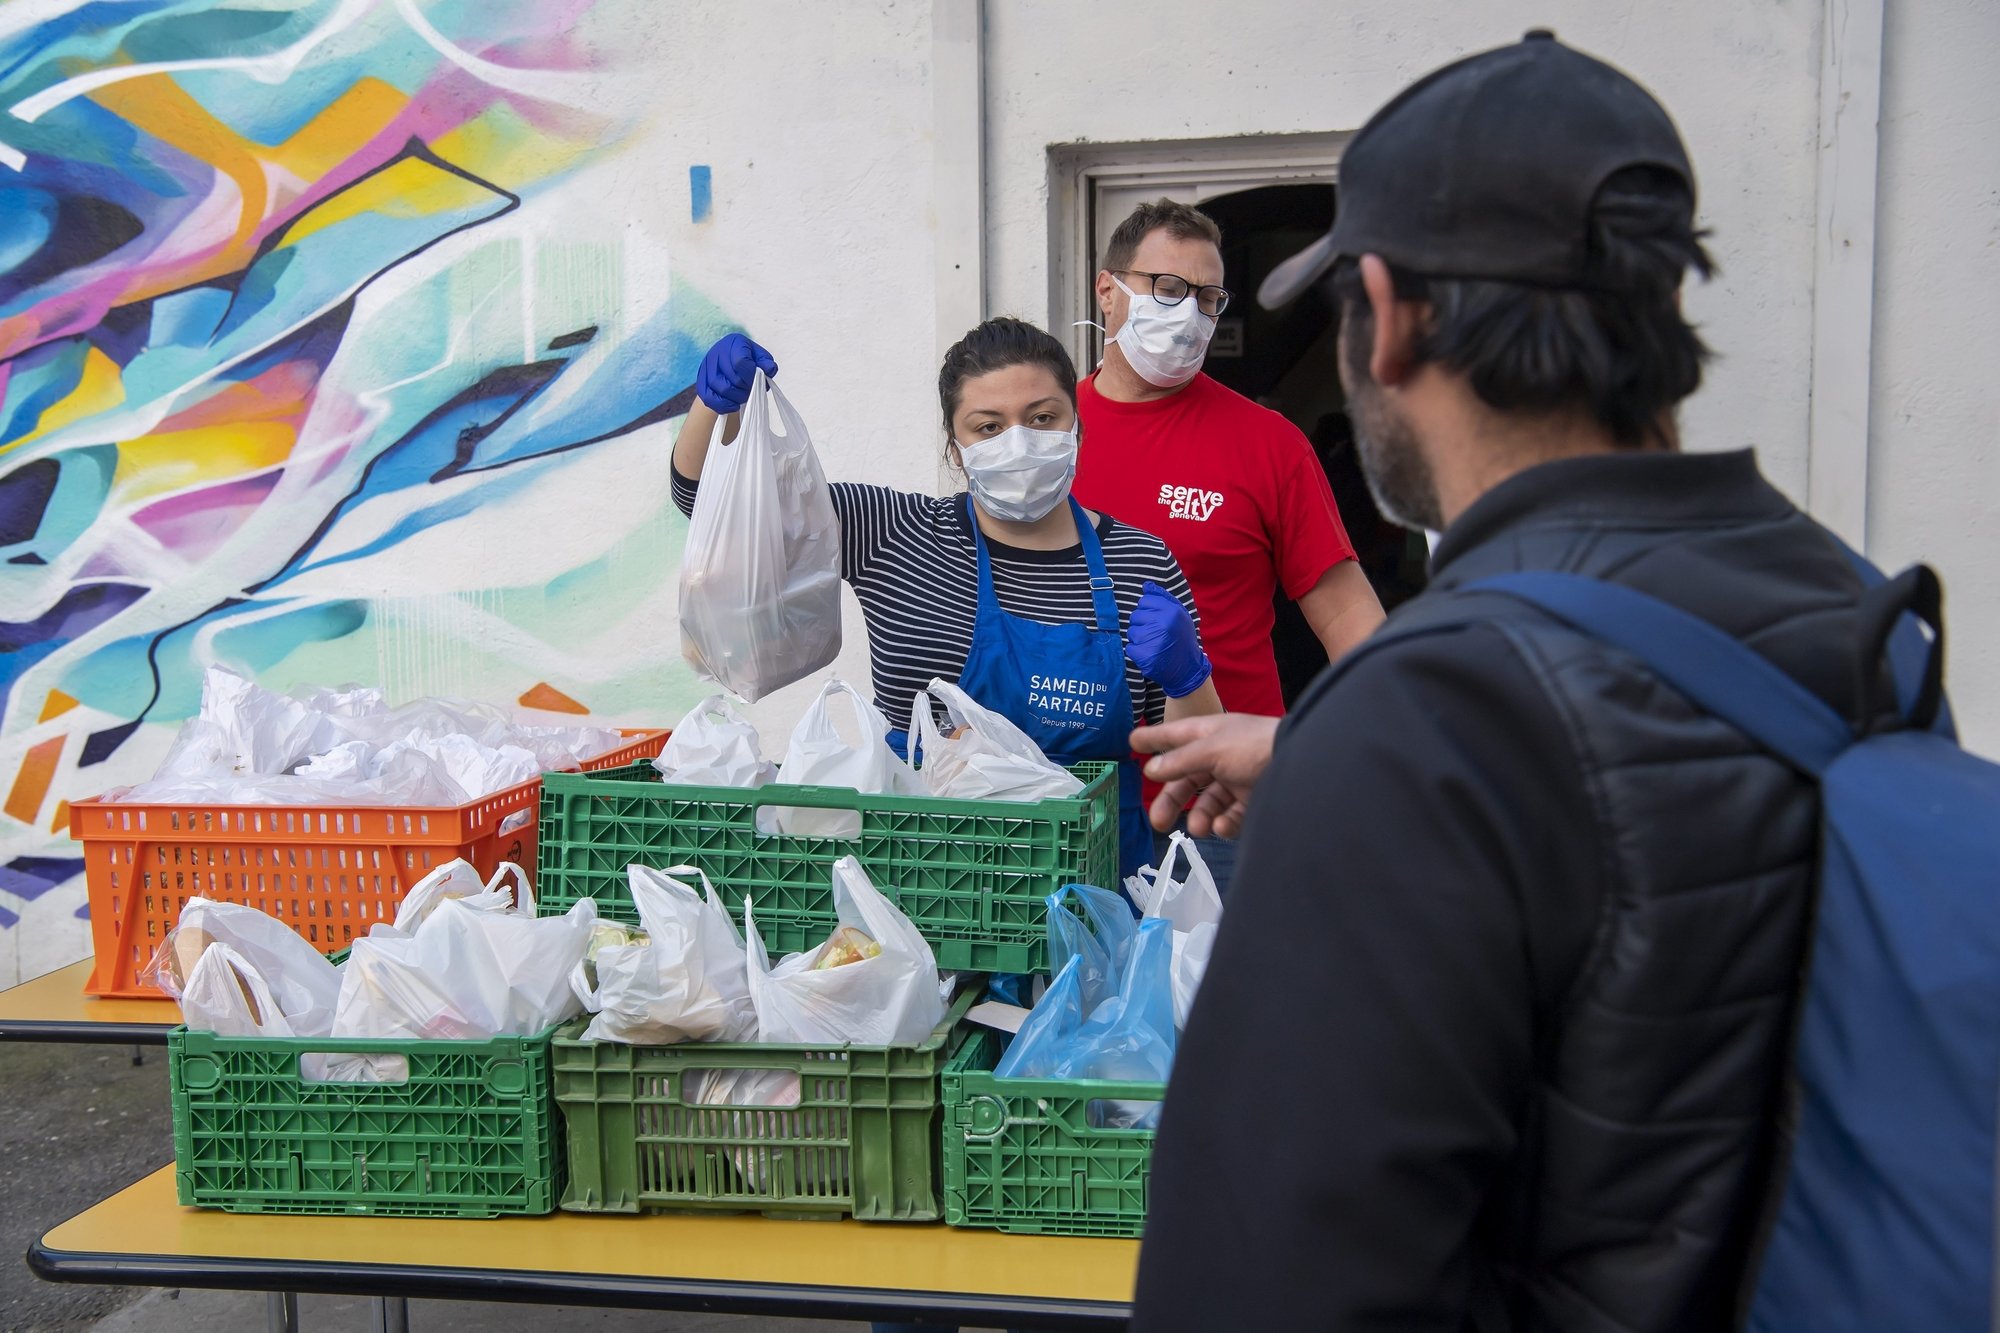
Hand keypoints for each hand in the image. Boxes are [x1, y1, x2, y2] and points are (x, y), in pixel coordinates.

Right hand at [695, 333, 777, 413]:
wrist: (729, 364)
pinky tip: (733, 405)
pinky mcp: (701, 382)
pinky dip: (723, 405)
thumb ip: (766, 363)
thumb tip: (769, 369)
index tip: (756, 380)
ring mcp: (706, 368)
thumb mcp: (760, 357)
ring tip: (743, 396)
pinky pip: (709, 399)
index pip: (741, 363)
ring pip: (721, 389)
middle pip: (732, 378)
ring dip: (736, 397)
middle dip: (745, 389)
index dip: (751, 376)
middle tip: (750, 390)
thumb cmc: (749, 360)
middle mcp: (717, 352)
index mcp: (733, 343)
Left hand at [1124, 581, 1211, 697]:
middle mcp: (1162, 624)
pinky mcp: (1145, 656)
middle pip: (1135, 615)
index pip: (1144, 600)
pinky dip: (1136, 651)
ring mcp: (1153, 640)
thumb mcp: (1180, 615)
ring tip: (1153, 644)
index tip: (1157, 619)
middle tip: (1155, 634)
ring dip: (1138, 638)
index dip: (1148, 610)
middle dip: (1142, 624)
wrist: (1188, 669)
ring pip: (1131, 631)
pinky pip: (1129, 647)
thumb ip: (1163, 598)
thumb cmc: (1182, 638)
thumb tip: (1146, 585)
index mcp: (1172, 611)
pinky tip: (1149, 653)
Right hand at [1130, 713, 1278, 837]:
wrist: (1303, 762)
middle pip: (1187, 779)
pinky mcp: (1253, 801)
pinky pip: (1231, 815)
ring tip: (1199, 827)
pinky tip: (1223, 825)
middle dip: (1171, 801)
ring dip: (1200, 817)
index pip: (1174, 736)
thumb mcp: (1212, 749)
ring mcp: (1237, 779)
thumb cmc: (1254, 746)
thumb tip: (1150, 769)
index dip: (1153, 738)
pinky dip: (1225, 823)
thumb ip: (1180, 761)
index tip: (1131, 743)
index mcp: (1209, 735)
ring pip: (1208, 803)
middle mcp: (1220, 756)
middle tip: (1157, 821)